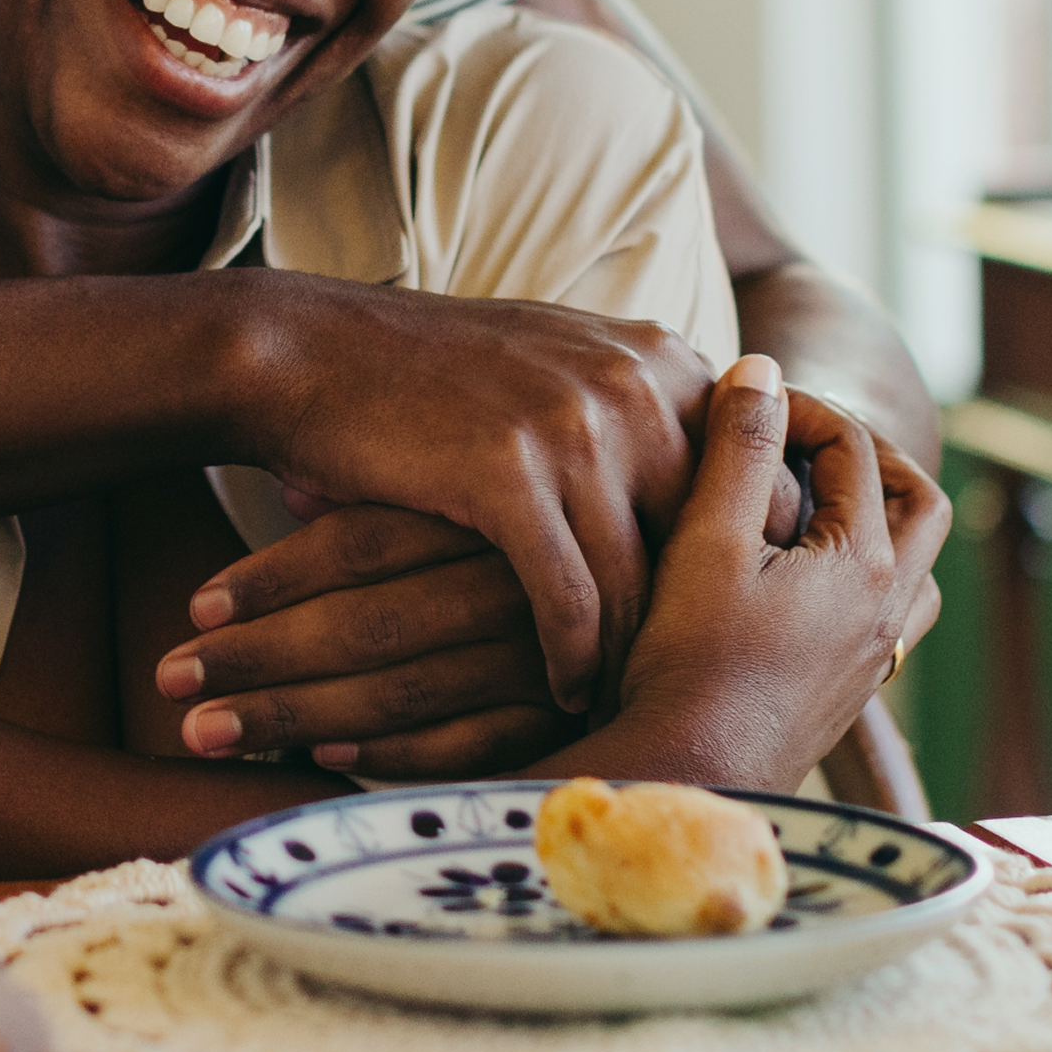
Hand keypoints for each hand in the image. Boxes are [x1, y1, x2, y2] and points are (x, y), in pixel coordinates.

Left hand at [154, 502, 570, 778]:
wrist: (688, 597)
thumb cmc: (544, 536)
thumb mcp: (476, 490)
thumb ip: (393, 493)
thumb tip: (290, 489)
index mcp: (487, 509)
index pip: (360, 545)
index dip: (271, 579)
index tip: (195, 611)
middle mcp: (514, 582)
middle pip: (367, 623)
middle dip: (258, 658)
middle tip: (170, 682)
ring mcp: (542, 656)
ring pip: (401, 689)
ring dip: (293, 714)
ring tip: (204, 729)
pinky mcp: (565, 720)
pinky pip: (464, 747)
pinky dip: (390, 752)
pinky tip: (319, 758)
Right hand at [239, 274, 725, 710]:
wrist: (308, 352)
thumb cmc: (426, 372)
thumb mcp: (558, 361)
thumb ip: (638, 408)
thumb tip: (710, 492)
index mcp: (658, 357)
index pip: (743, 481)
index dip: (742, 564)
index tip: (726, 625)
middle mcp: (635, 383)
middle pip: (704, 538)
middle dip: (696, 619)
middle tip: (683, 680)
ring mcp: (576, 424)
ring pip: (638, 579)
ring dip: (632, 654)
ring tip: (625, 699)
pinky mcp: (511, 472)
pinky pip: (568, 598)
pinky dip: (571, 657)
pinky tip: (563, 689)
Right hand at [605, 355, 948, 787]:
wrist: (693, 772)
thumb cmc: (690, 658)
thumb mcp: (707, 536)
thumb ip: (738, 447)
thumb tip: (762, 368)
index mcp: (864, 563)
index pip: (854, 448)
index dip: (796, 408)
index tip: (737, 403)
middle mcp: (887, 608)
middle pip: (917, 504)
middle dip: (865, 456)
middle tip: (798, 439)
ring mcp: (873, 654)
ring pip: (912, 566)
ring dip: (874, 520)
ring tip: (807, 503)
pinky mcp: (848, 687)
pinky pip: (887, 612)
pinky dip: (859, 575)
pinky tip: (796, 578)